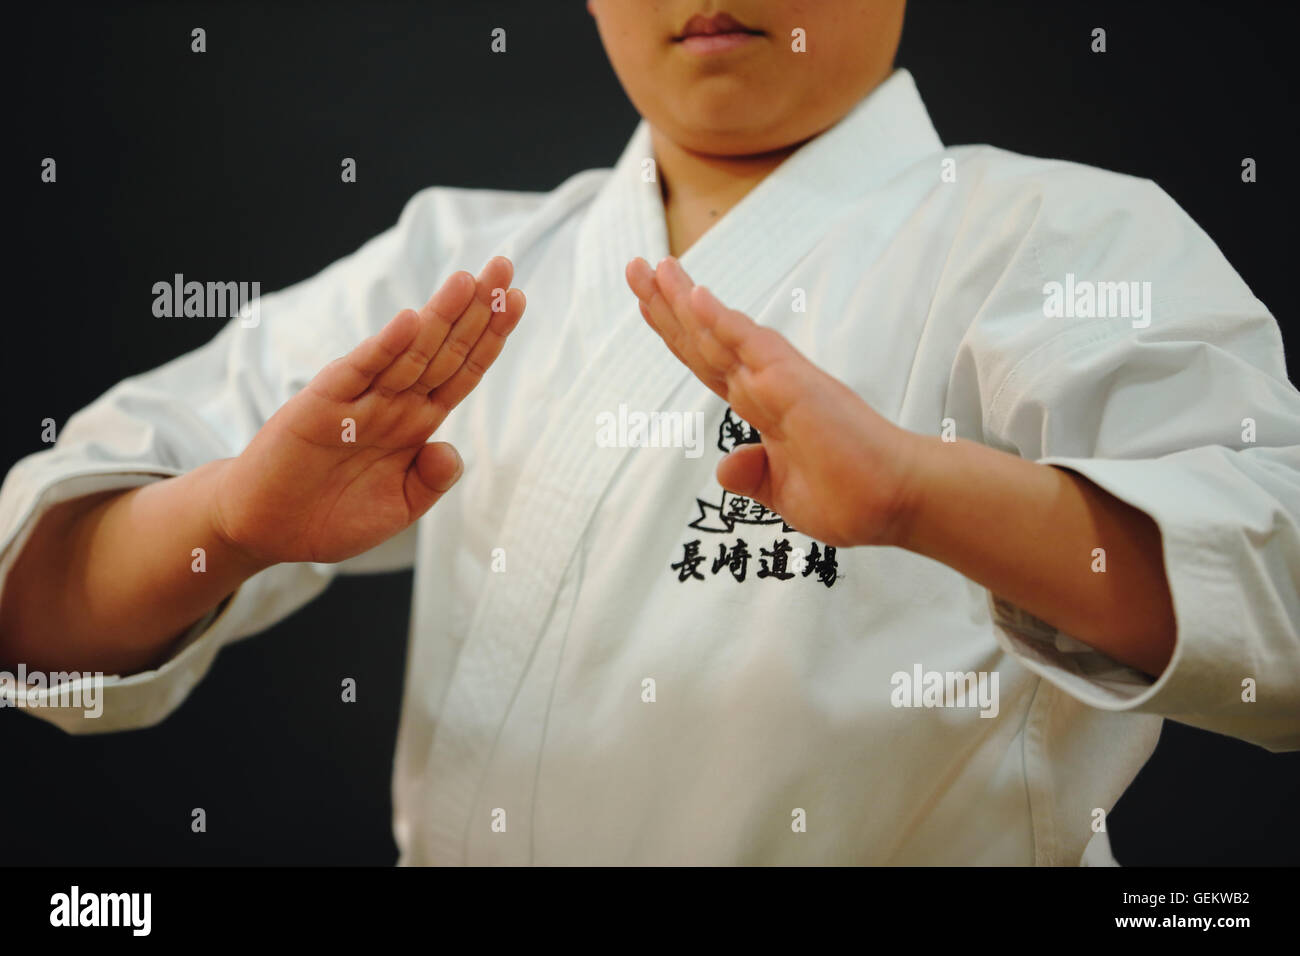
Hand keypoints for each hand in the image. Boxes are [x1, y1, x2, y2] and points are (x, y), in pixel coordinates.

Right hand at [211, 256, 525, 564]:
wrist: (267, 529)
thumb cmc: (332, 517)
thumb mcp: (397, 509)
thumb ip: (429, 482)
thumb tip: (453, 452)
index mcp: (416, 423)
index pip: (462, 370)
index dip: (490, 336)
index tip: (518, 300)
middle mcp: (392, 403)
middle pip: (443, 349)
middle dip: (476, 310)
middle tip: (504, 267)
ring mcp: (358, 399)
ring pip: (408, 352)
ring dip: (439, 316)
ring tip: (469, 280)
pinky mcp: (322, 404)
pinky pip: (359, 371)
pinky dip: (384, 347)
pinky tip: (411, 320)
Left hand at [626, 256, 919, 547]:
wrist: (894, 504)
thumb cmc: (852, 496)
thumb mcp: (784, 492)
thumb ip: (754, 475)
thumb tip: (725, 466)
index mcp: (764, 406)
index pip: (709, 361)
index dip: (676, 332)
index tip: (648, 302)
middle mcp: (769, 384)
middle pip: (704, 339)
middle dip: (667, 304)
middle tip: (634, 267)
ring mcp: (780, 381)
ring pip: (721, 334)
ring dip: (684, 301)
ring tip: (652, 269)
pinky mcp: (796, 385)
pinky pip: (753, 346)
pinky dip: (723, 322)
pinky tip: (696, 297)